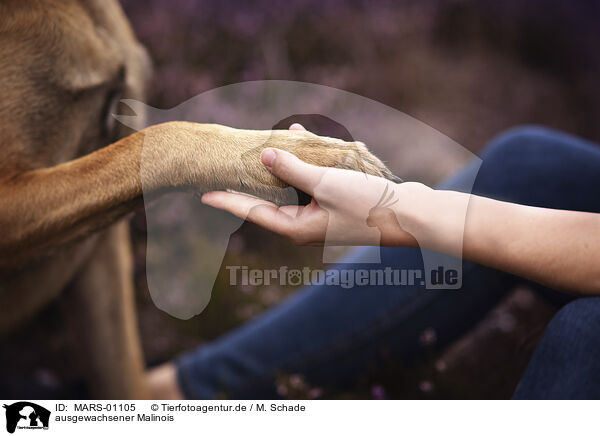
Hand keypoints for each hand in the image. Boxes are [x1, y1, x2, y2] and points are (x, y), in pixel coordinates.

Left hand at [201, 124, 423, 246]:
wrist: (410, 216)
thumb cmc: (367, 204)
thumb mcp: (325, 184)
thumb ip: (293, 169)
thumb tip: (264, 155)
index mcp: (297, 227)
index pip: (253, 213)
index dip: (228, 201)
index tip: (204, 195)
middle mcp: (306, 224)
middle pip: (270, 199)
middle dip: (253, 178)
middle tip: (228, 166)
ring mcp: (322, 215)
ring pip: (292, 186)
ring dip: (283, 163)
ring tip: (270, 139)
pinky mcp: (336, 205)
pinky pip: (312, 181)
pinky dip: (306, 162)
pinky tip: (304, 138)